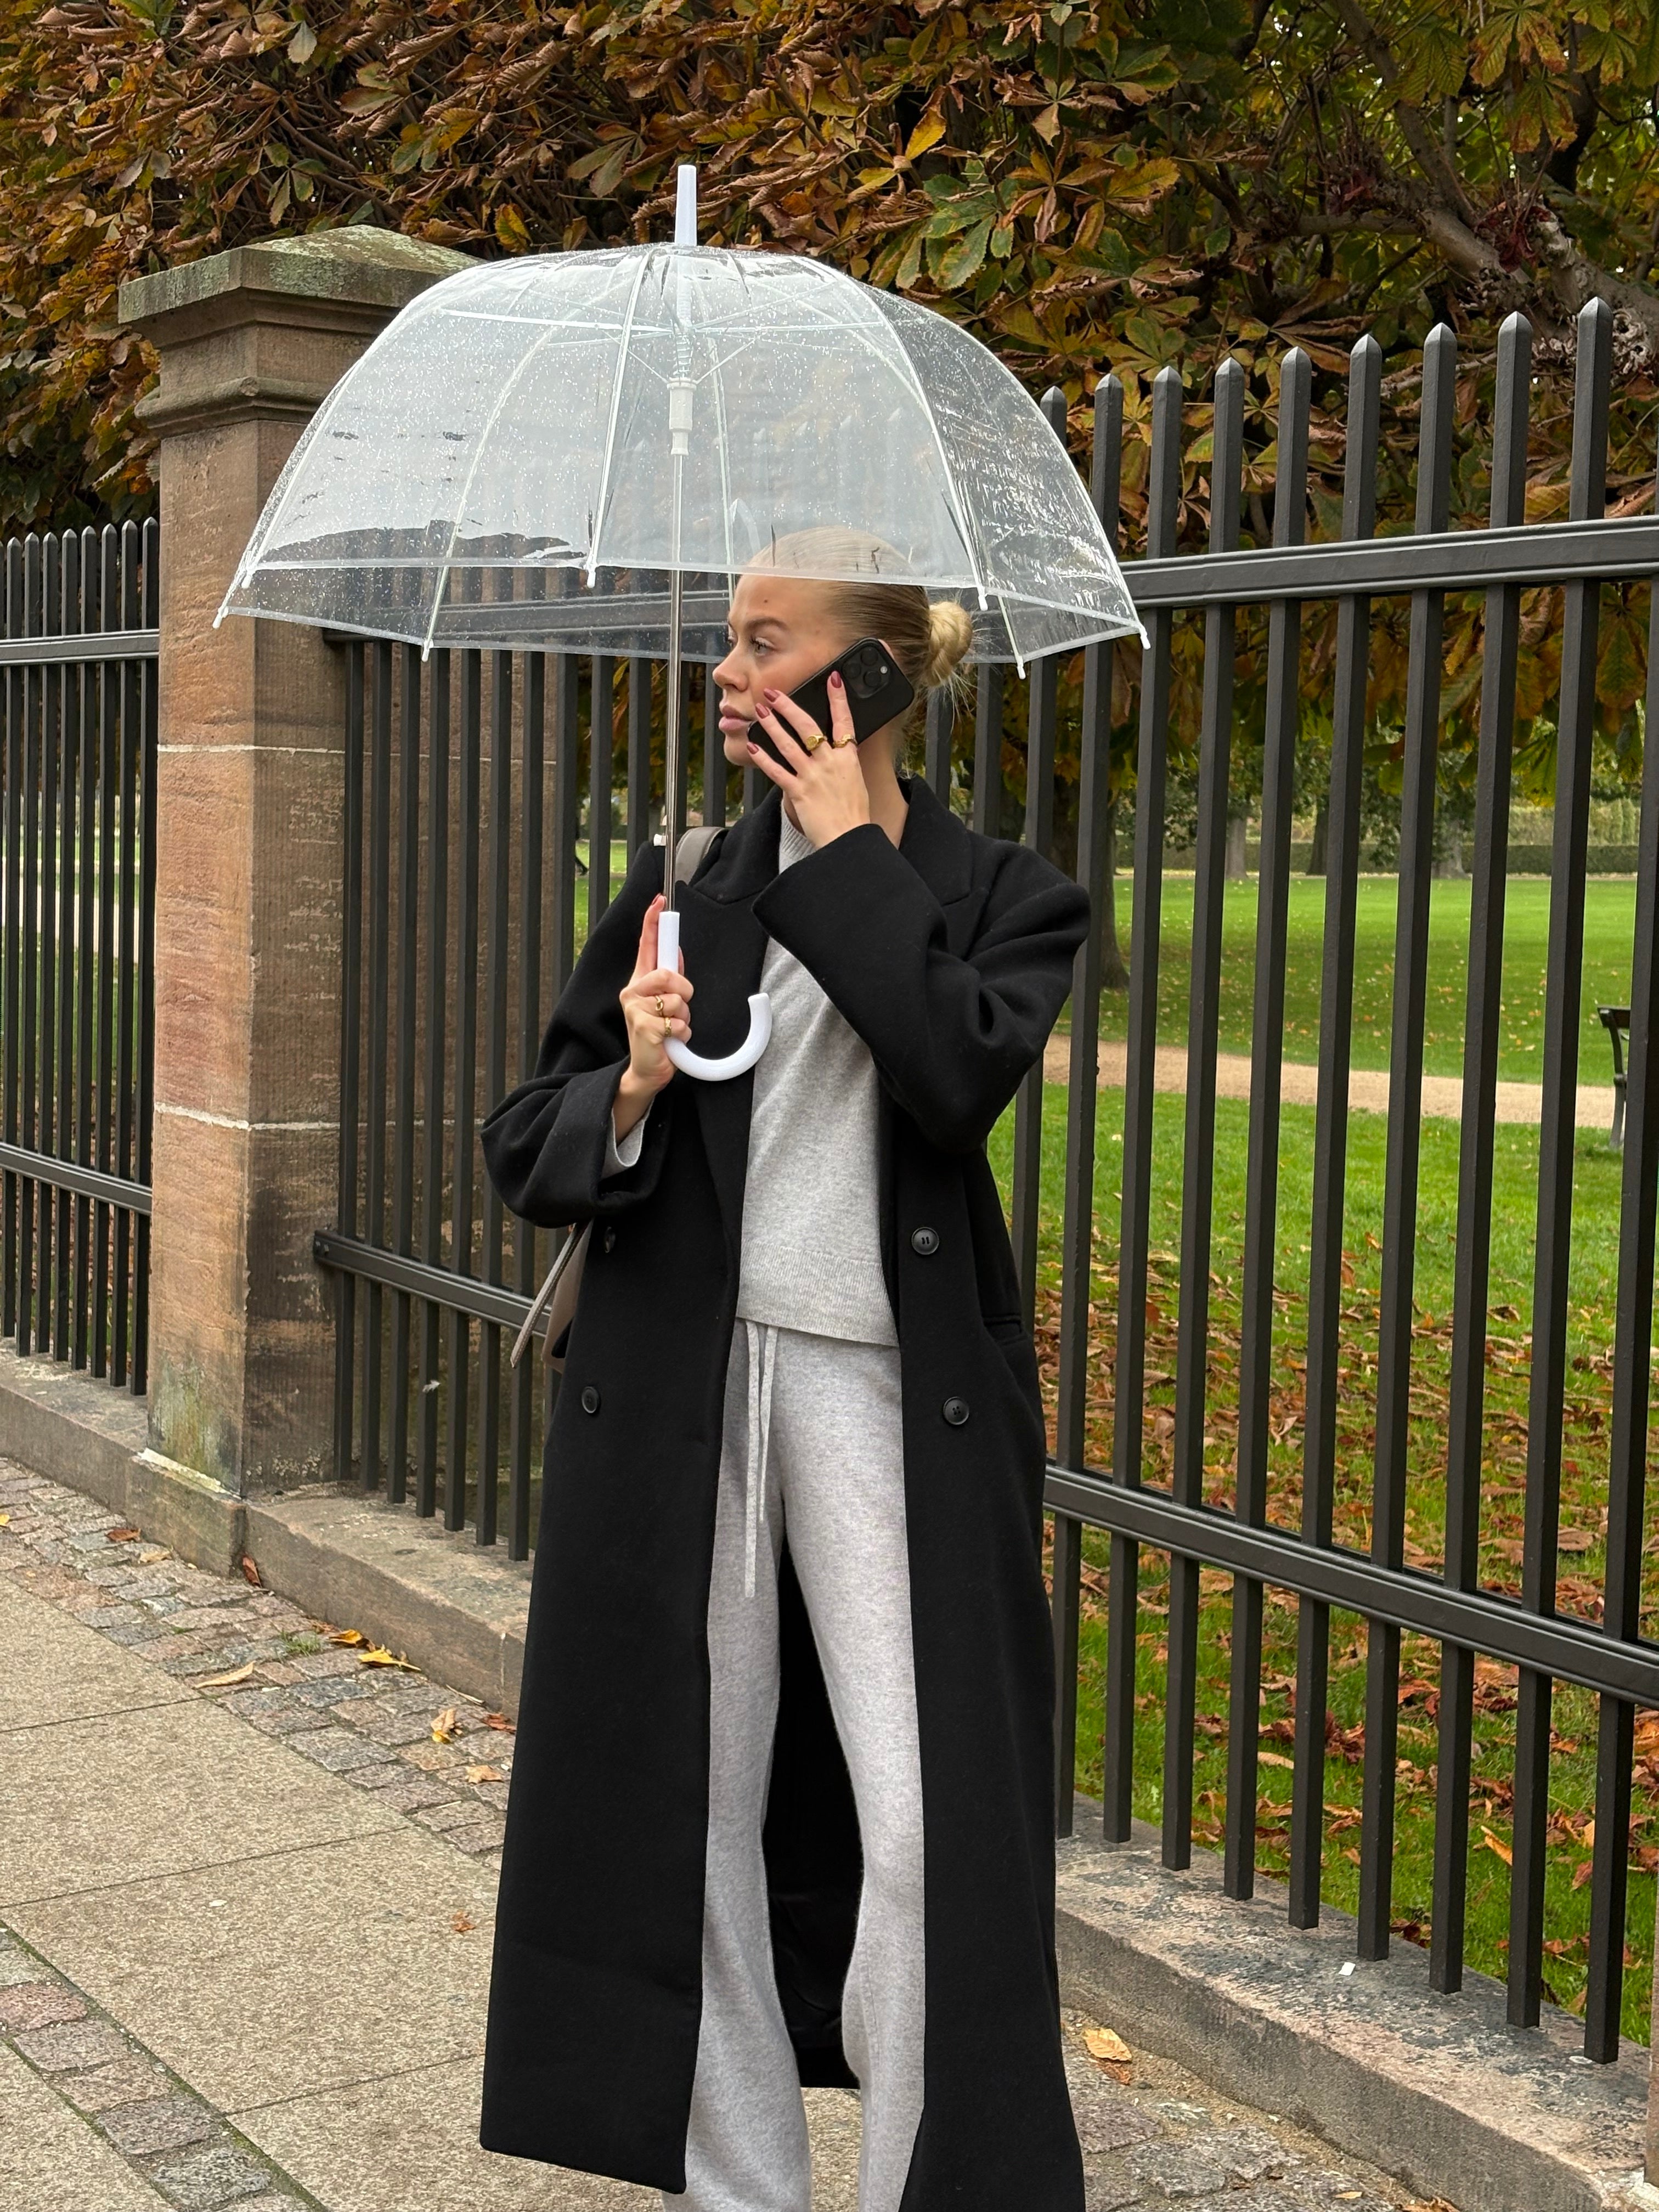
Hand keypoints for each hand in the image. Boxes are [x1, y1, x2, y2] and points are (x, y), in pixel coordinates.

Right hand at [614, 896, 692, 1137]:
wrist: (648, 1069)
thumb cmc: (658, 1035)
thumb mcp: (666, 1003)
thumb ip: (670, 978)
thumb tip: (677, 952)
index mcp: (639, 982)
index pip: (645, 945)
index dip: (652, 921)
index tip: (659, 901)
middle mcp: (632, 992)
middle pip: (668, 974)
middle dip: (684, 991)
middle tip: (680, 1008)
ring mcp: (635, 1010)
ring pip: (677, 1001)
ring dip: (684, 1017)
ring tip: (673, 1028)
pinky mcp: (643, 1029)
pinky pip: (679, 1023)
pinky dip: (683, 1034)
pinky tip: (670, 1042)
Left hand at [747, 671, 869, 848]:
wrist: (849, 840)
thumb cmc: (854, 816)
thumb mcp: (856, 783)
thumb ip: (844, 765)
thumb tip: (836, 753)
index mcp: (848, 759)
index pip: (844, 722)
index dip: (839, 698)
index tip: (833, 678)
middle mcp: (830, 763)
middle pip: (808, 726)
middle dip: (788, 706)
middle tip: (773, 693)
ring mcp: (812, 776)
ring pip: (788, 744)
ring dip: (772, 725)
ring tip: (760, 712)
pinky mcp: (798, 792)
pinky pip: (777, 771)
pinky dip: (763, 759)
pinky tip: (753, 747)